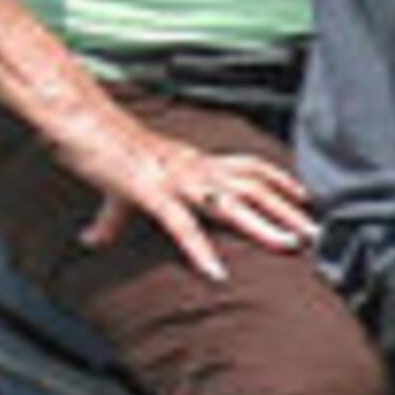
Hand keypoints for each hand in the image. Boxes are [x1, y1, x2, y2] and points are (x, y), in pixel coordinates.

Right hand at [72, 119, 314, 281]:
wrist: (79, 123)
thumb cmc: (102, 149)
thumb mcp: (117, 188)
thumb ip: (112, 217)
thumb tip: (92, 240)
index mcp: (194, 161)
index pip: (249, 166)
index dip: (280, 180)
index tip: (305, 197)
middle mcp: (194, 167)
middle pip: (253, 187)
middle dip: (287, 211)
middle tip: (316, 232)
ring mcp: (175, 179)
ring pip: (231, 203)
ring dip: (264, 227)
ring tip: (289, 247)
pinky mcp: (150, 192)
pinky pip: (182, 225)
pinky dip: (200, 250)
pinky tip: (216, 272)